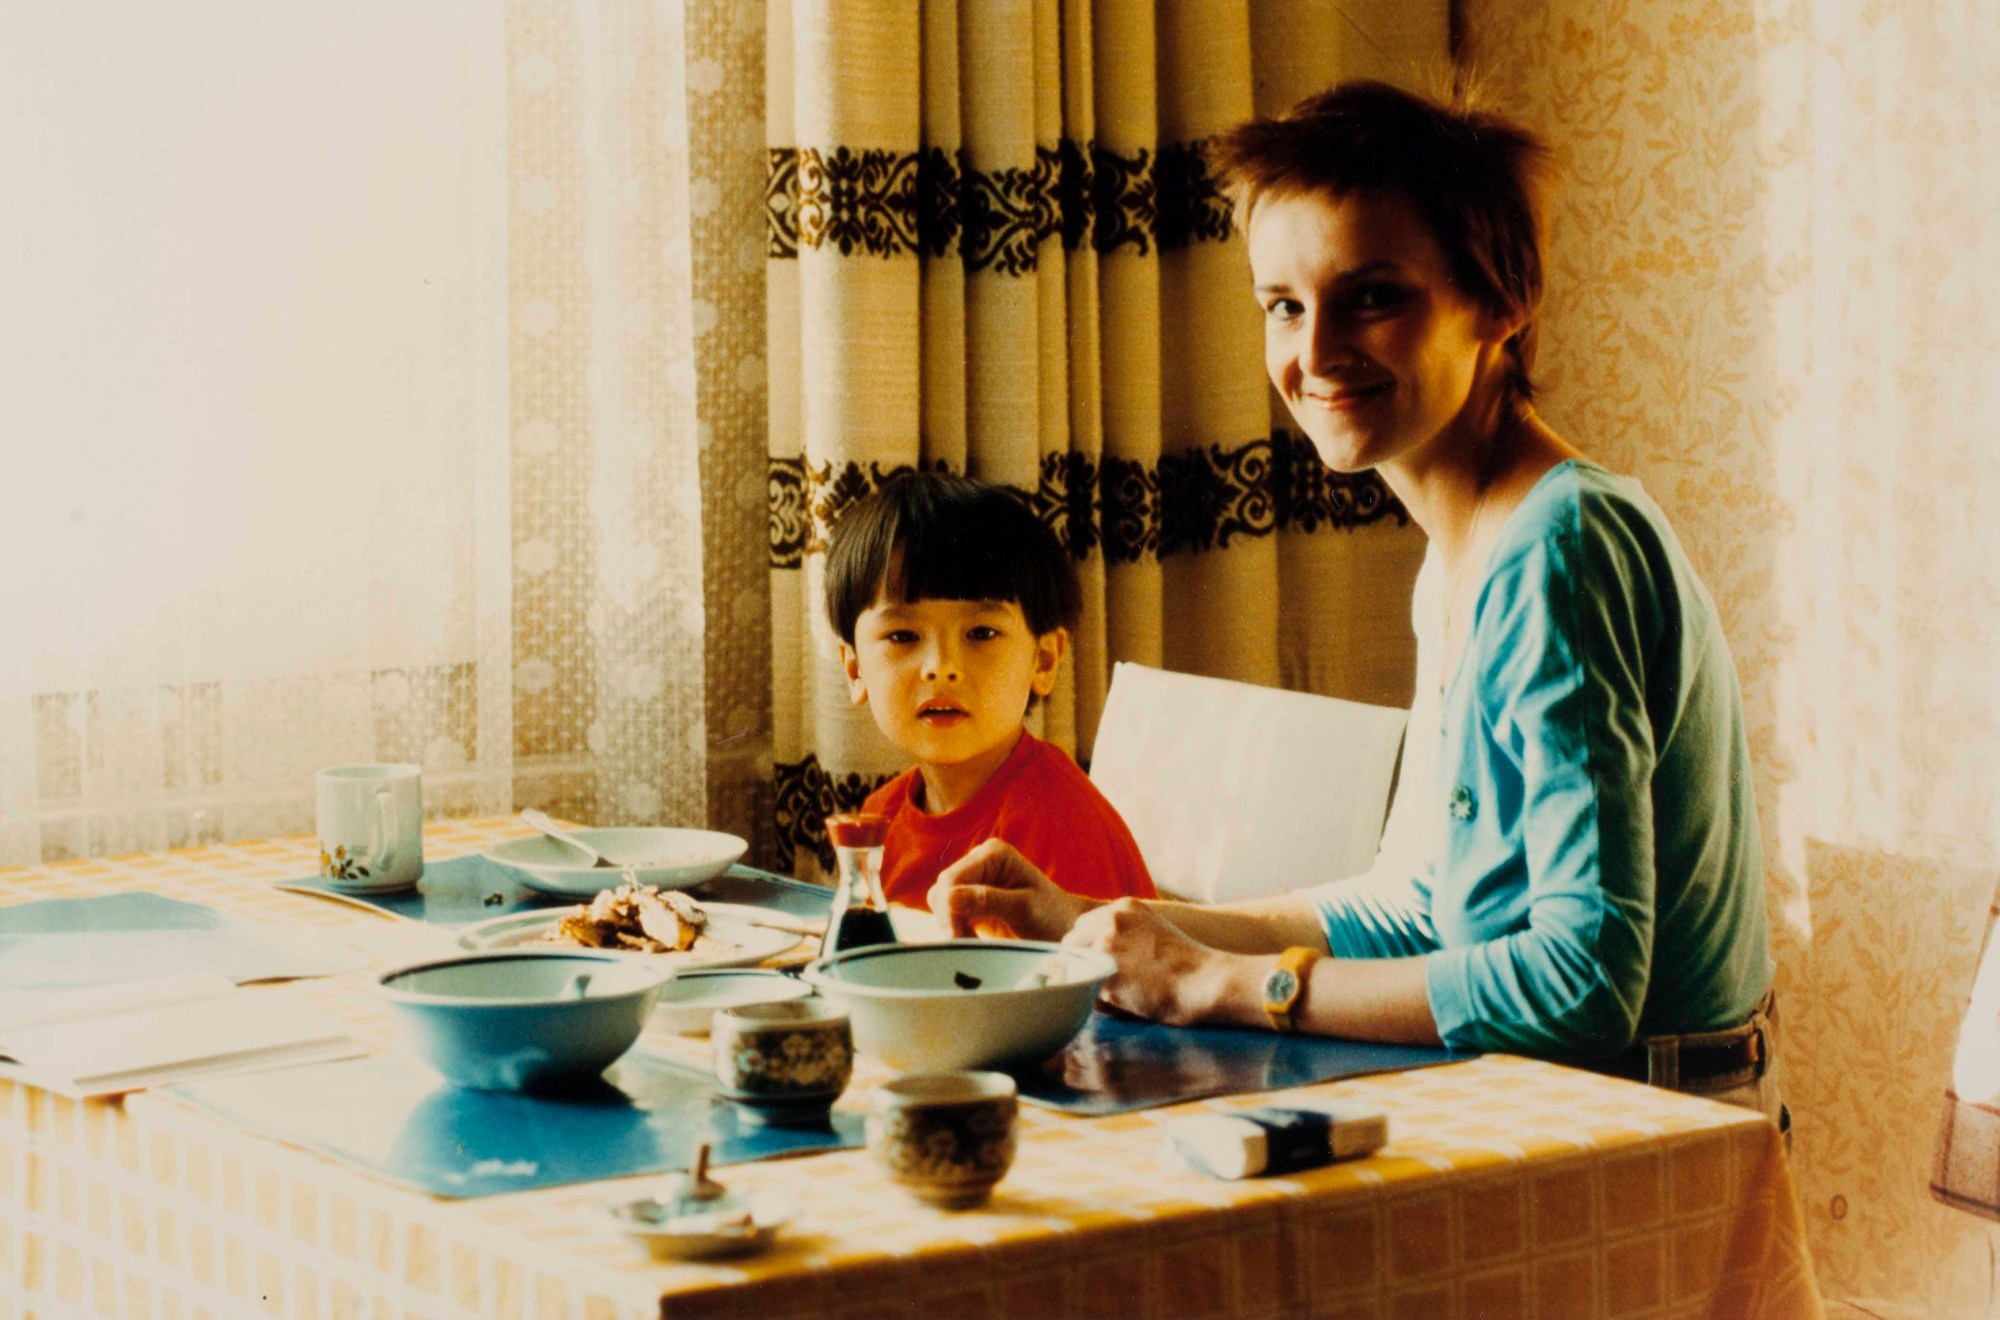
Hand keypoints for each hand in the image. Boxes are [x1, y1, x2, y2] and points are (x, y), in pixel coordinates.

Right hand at [928, 838, 1089, 941]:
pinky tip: (972, 941)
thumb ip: (988, 900)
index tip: (958, 936)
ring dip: (951, 925)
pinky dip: (954, 930)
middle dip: (950, 918)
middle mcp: (980, 861)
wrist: (1065, 931)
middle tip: (967, 944)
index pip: (953, 878)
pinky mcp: (971, 900)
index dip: (949, 908)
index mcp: (994, 854)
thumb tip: (948, 898)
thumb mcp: (1024, 909)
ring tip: (974, 943)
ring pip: (940, 902)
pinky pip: (947, 913)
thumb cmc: (1052, 917)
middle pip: (943, 889)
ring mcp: (974, 880)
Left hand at [1061, 899, 1260, 1026]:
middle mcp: (1110, 921)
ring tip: (1121, 991)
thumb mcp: (1153, 928)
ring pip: (1076, 967)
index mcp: (1123, 907)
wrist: (1206, 982)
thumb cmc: (1186, 963)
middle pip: (1072, 942)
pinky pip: (1088, 991)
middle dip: (1084, 961)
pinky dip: (1102, 1001)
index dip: (1091, 946)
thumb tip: (1093, 948)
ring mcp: (1106, 946)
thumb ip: (1124, 930)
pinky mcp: (1106, 975)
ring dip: (1091, 980)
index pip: (1083, 925)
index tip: (1107, 962)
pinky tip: (1127, 1002)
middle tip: (1108, 978)